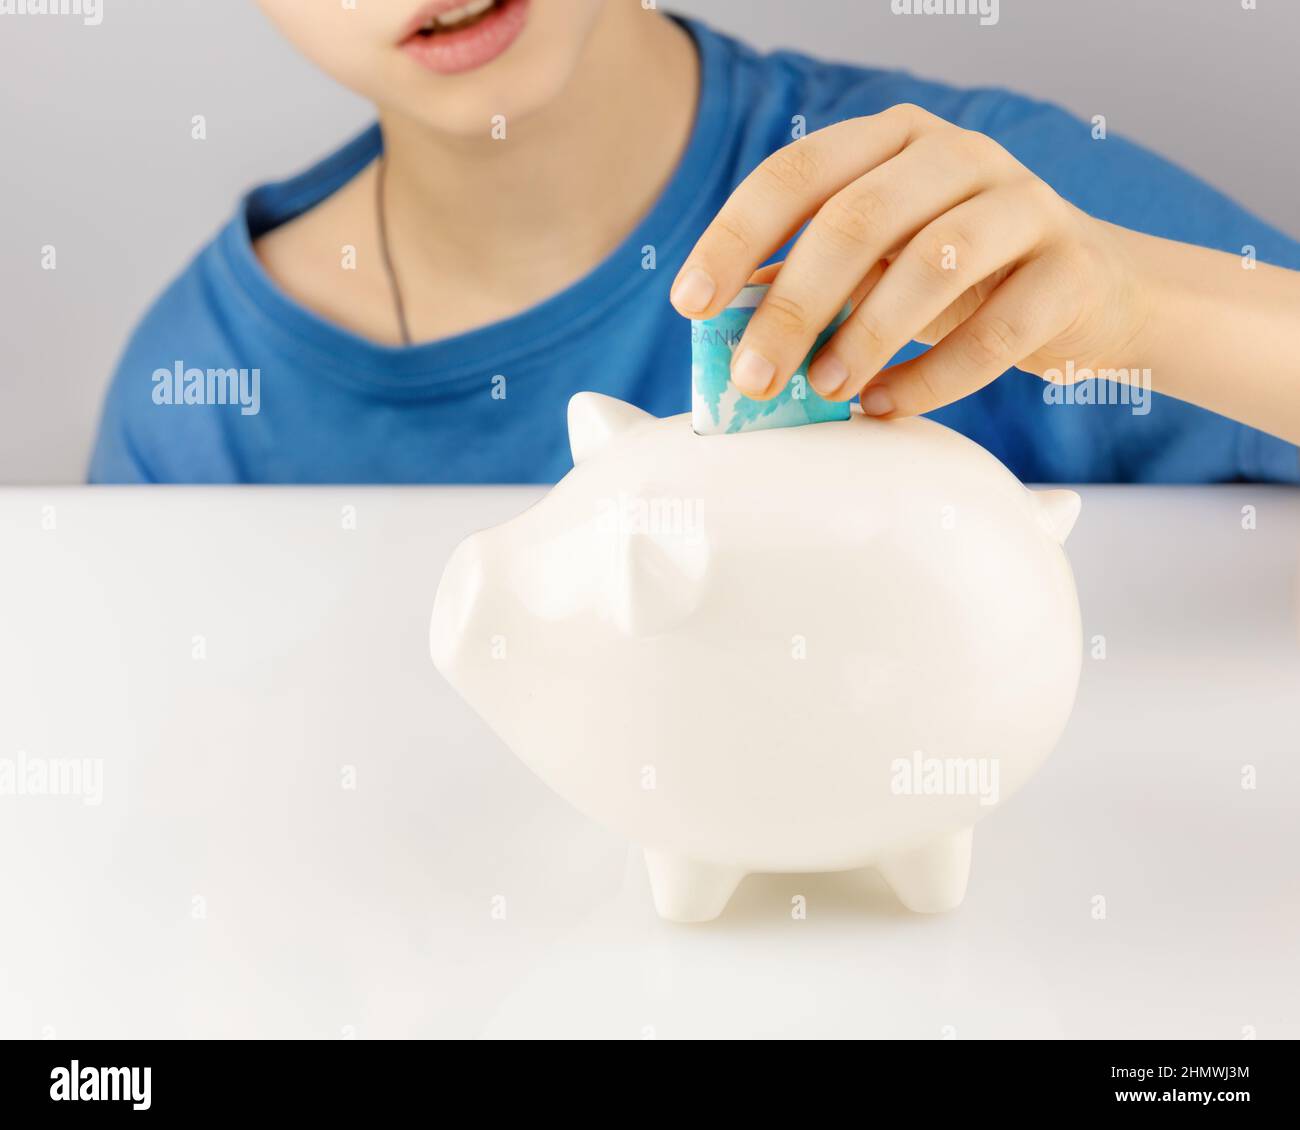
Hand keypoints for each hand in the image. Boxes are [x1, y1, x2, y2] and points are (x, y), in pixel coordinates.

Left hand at [669, 103, 1149, 418]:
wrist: (1089, 290)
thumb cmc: (957, 278)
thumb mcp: (877, 263)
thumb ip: (807, 276)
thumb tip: (720, 322)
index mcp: (892, 140)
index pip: (796, 173)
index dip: (735, 237)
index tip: (690, 304)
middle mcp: (957, 154)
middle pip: (856, 219)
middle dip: (792, 307)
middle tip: (753, 379)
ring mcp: (1023, 203)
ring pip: (932, 264)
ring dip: (863, 338)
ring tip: (822, 392)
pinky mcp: (1070, 269)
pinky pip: (996, 330)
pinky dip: (934, 377)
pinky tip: (887, 406)